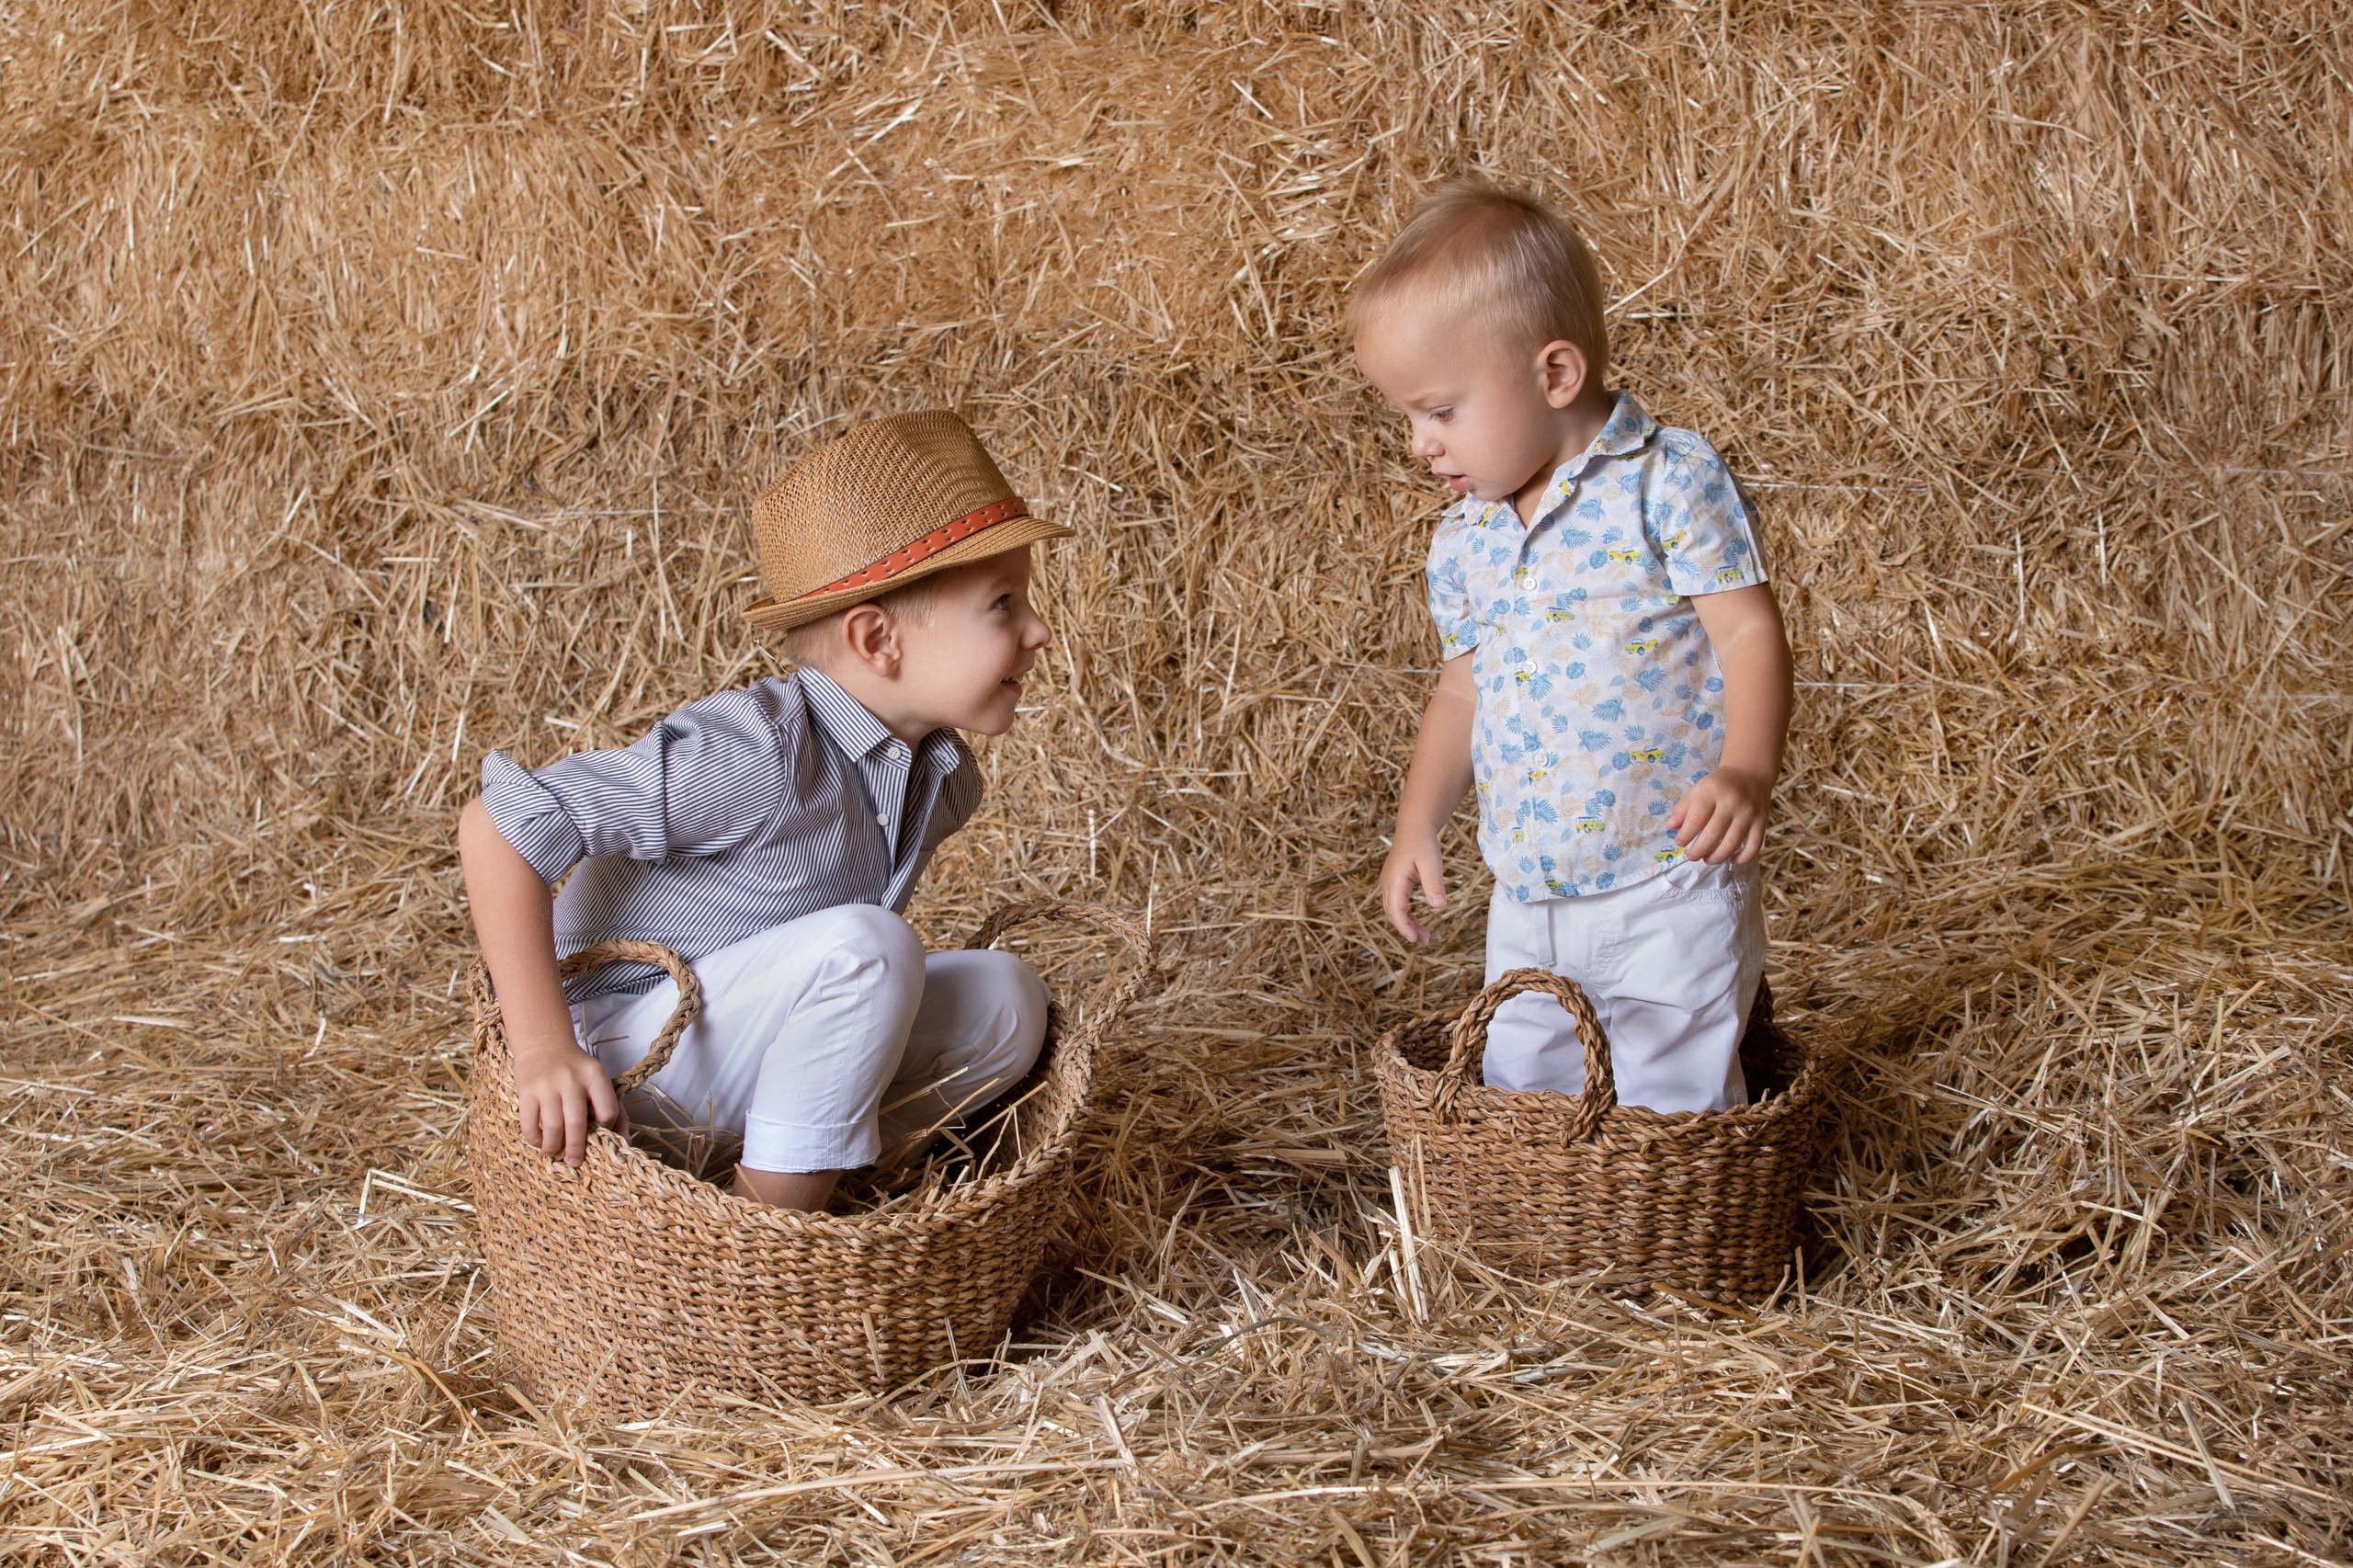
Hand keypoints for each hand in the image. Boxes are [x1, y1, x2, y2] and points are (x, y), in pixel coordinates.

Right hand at [511, 1040, 624, 1166]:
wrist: (544, 1043)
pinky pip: (529, 1123)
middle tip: (574, 1162)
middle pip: (577, 1123)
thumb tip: (624, 1142)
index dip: (605, 1129)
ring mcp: (547, 1084)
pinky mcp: (527, 1090)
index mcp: (595, 1075)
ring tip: (554, 1153)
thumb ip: (613, 1108)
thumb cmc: (576, 1068)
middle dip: (576, 1149)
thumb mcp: (598, 1080)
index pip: (608, 1112)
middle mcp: (572, 1079)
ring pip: (552, 1127)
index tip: (599, 1136)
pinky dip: (535, 1139)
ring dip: (553, 1147)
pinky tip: (540, 1142)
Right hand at [1380, 833, 1449, 944]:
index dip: (1404, 927)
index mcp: (1394, 880)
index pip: (1395, 910)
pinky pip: (1397, 904)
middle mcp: (1388, 884)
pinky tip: (1417, 921)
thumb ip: (1434, 884)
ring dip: (1407, 924)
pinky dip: (1406, 915)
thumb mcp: (1431, 863)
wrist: (1414, 828)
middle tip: (1425, 941)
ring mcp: (1389, 883)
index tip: (1414, 939)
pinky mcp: (1394, 883)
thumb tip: (1439, 906)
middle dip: (1407, 930)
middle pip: (1393, 914)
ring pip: (1394, 910)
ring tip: (1424, 936)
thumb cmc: (1423, 843)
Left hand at [1668, 767, 1772, 864]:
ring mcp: (1748, 814)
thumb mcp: (1699, 789)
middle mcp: (1732, 803)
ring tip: (1707, 859)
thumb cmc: (1720, 785)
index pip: (1696, 819)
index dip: (1685, 835)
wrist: (1751, 774)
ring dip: (1717, 857)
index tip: (1680, 842)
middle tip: (1691, 856)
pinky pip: (1754, 846)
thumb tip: (1671, 827)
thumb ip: (1684, 807)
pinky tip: (1732, 860)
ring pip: (1731, 843)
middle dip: (1698, 851)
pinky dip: (1743, 858)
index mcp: (1713, 792)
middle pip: (1713, 835)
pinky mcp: (1761, 822)